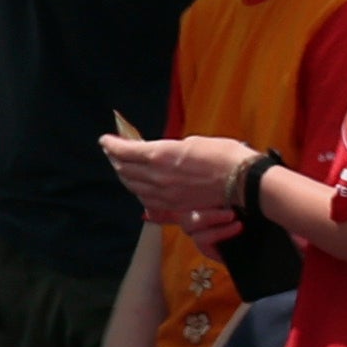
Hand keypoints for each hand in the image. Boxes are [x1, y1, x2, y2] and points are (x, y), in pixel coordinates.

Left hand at [104, 130, 257, 244]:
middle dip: (115, 160)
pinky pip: (147, 200)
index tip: (105, 140)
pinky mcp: (174, 206)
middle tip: (112, 152)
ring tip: (122, 168)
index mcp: (160, 155)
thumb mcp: (193, 142)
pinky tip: (139, 187)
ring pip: (133, 187)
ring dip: (125, 176)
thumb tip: (163, 154)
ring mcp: (164, 195)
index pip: (125, 151)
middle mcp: (157, 177)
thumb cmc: (223, 154)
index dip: (111, 145)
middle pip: (125, 170)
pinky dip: (139, 191)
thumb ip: (171, 149)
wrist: (242, 181)